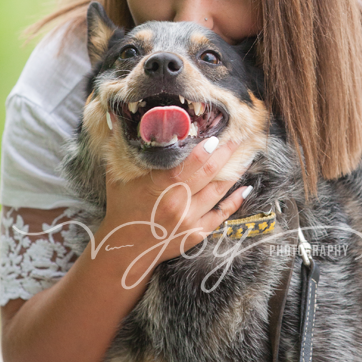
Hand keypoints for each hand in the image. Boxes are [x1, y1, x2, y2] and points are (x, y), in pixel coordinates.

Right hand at [101, 138, 247, 267]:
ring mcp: (189, 220)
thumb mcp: (116, 176)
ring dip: (235, 173)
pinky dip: (235, 201)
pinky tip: (245, 189)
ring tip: (247, 157)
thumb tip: (114, 114)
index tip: (218, 136)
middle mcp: (178, 203)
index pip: (191, 164)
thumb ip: (118, 145)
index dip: (208, 149)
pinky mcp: (196, 233)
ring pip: (219, 191)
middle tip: (239, 138)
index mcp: (160, 186)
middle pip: (210, 173)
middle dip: (227, 154)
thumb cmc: (121, 207)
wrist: (124, 247)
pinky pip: (222, 215)